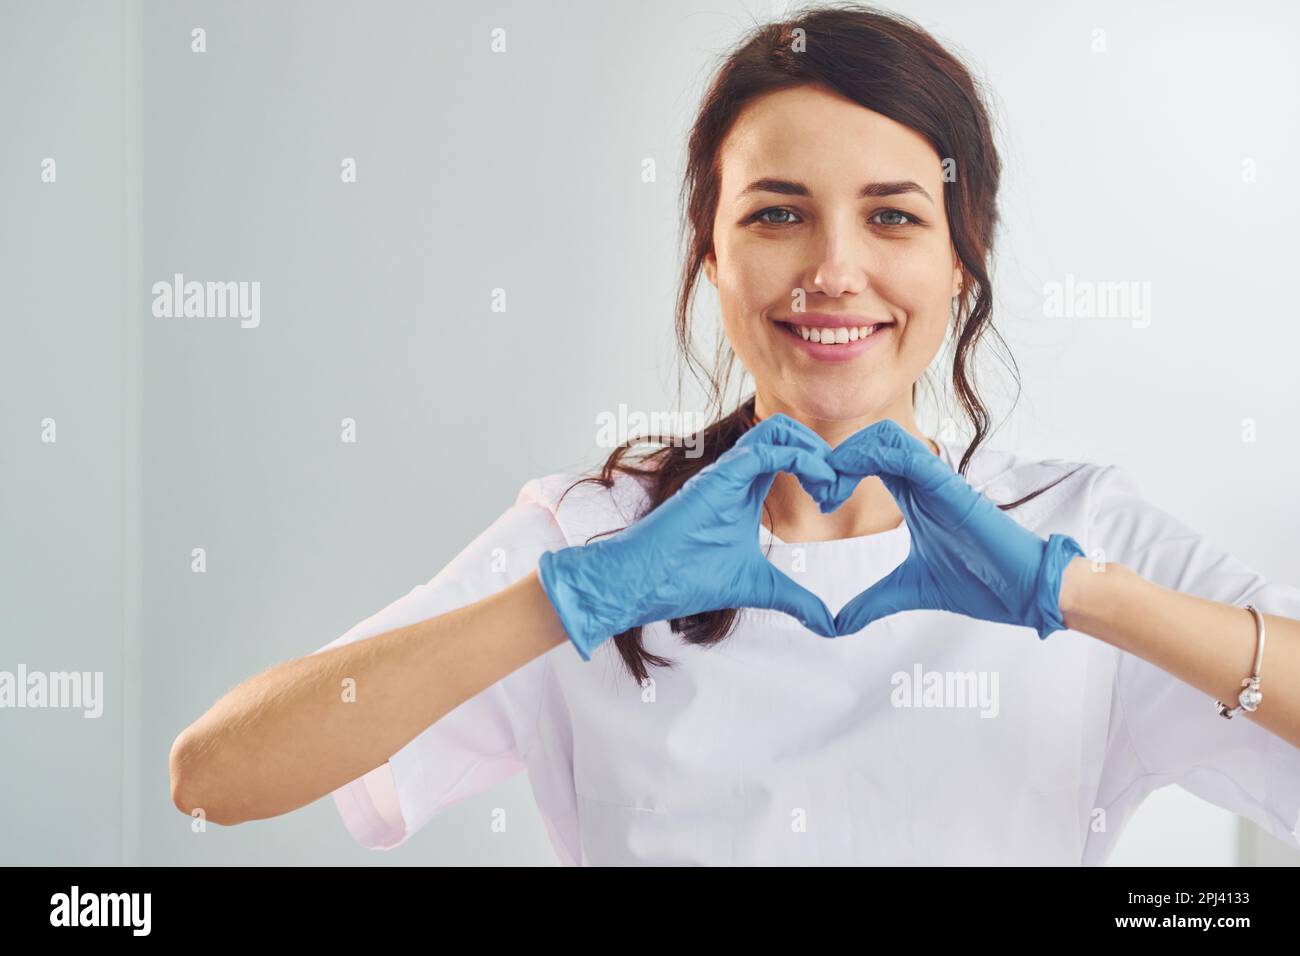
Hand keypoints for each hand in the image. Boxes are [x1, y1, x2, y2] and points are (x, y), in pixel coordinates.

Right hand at [538, 413, 840, 659]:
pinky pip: (766, 450)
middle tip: (835, 493)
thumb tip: (829, 625)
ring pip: (778, 429)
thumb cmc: (687, 579)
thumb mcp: (760, 587)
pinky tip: (817, 490)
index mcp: (745, 488)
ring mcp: (727, 471)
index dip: (819, 467)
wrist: (642, 582)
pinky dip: (801, 460)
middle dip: (822, 453)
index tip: (833, 502)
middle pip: (787, 432)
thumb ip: (796, 599)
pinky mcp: (719, 477)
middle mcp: (736, 472)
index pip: (788, 453)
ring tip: (827, 488)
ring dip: (814, 451)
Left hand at [822, 419, 1084, 638]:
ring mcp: (937, 481)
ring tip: (831, 491)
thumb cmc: (979, 583)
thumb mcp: (908, 591)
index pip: (868, 458)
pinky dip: (873, 458)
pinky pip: (910, 454)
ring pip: (887, 437)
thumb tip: (838, 625)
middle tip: (820, 494)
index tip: (821, 501)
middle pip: (872, 439)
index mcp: (913, 494)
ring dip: (850, 455)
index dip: (838, 470)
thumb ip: (872, 603)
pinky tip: (851, 484)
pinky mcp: (950, 488)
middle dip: (837, 458)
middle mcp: (924, 481)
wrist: (1024, 592)